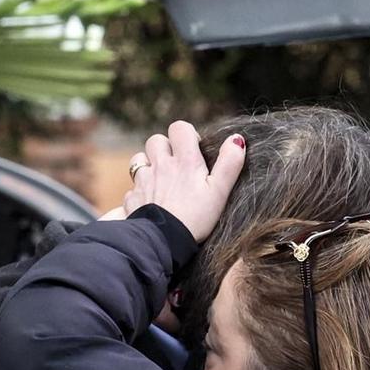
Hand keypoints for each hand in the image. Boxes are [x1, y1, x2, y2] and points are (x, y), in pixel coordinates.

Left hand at [124, 120, 245, 243]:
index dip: (187, 135)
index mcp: (184, 161)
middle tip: (177, 166)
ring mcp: (143, 182)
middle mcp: (160, 166)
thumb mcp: (220, 192)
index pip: (180, 128)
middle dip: (165, 148)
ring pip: (139, 160)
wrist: (164, 242)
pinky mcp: (132, 199)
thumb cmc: (196, 218)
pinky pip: (132, 188)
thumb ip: (230, 163)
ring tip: (161, 181)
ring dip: (149, 166)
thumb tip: (237, 139)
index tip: (194, 151)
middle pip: (155, 140)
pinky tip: (151, 204)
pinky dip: (140, 192)